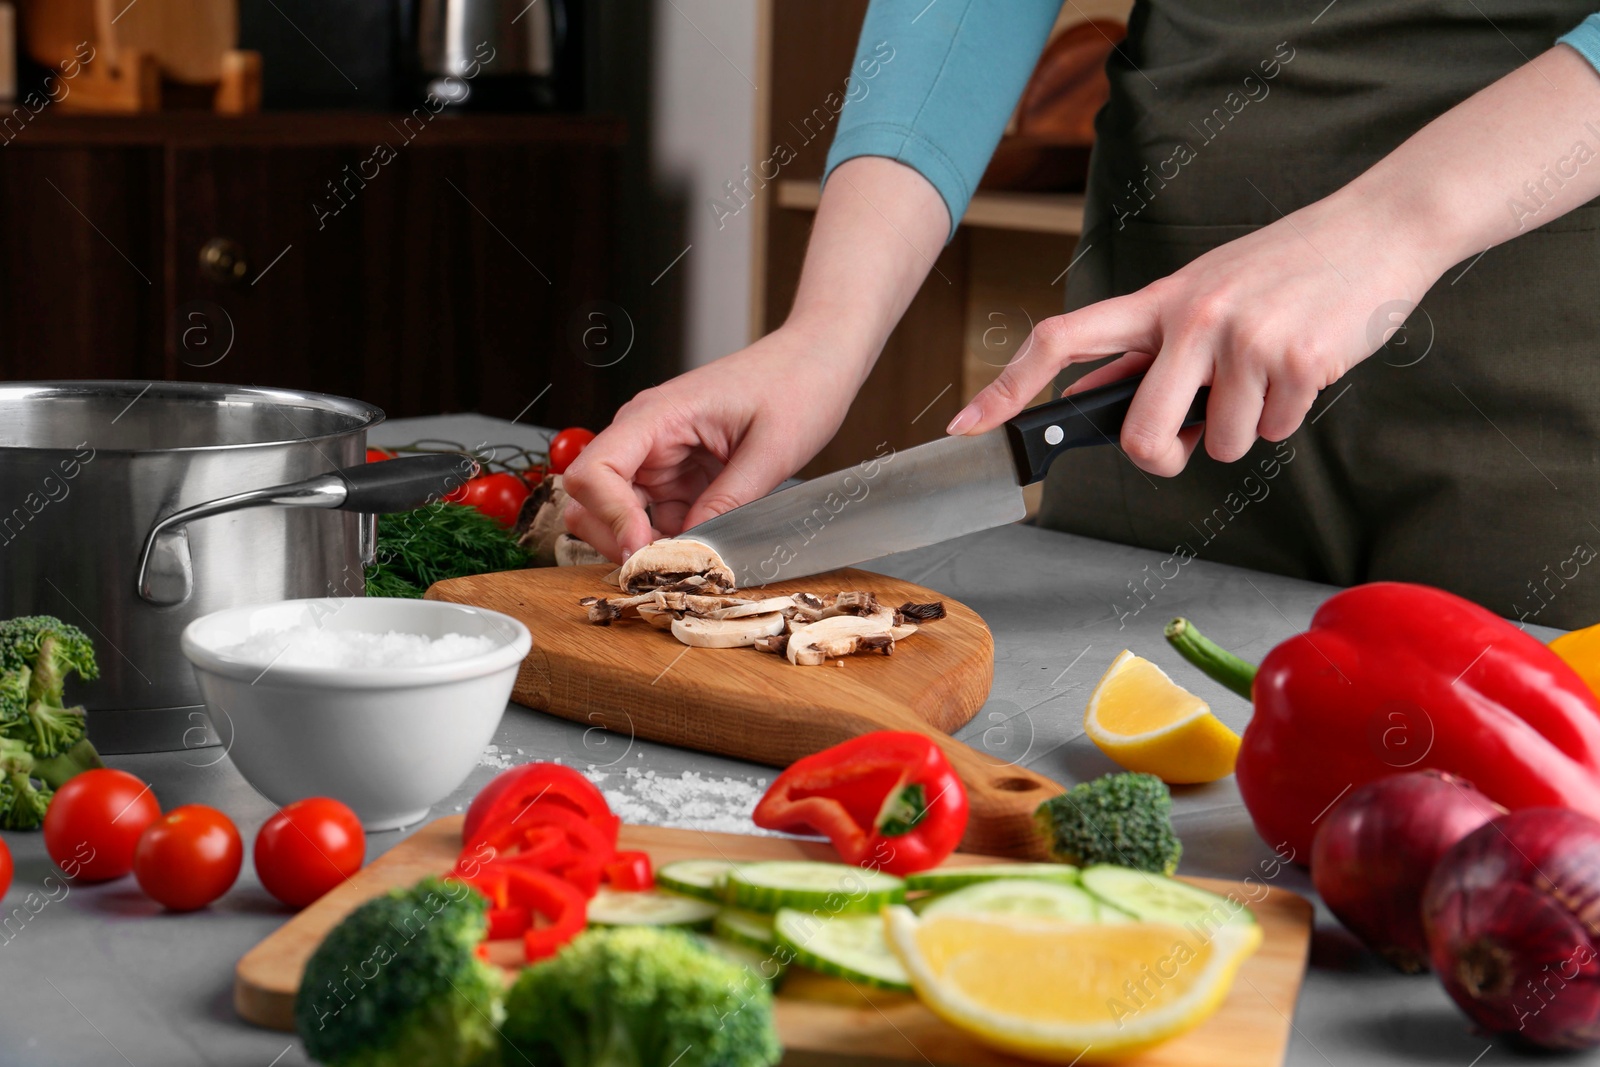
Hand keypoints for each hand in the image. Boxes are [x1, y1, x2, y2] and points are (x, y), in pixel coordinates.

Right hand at [562, 326, 860, 560]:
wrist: (816, 360)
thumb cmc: (796, 382)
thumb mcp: (773, 450)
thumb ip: (730, 500)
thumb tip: (696, 546)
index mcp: (657, 415)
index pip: (593, 470)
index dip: (610, 517)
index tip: (644, 550)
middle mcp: (646, 436)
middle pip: (591, 500)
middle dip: (619, 540)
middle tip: (665, 568)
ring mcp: (659, 458)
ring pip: (620, 516)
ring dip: (644, 545)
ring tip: (689, 562)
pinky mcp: (678, 477)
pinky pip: (655, 519)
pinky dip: (669, 542)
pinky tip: (703, 550)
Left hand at [947, 188, 1440, 474]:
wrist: (1380, 229)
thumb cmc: (1285, 269)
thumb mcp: (1202, 292)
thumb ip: (1148, 348)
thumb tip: (1091, 397)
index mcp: (1158, 301)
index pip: (1060, 340)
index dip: (1007, 388)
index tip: (969, 425)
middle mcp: (1192, 317)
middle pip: (1142, 435)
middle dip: (1163, 459)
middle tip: (1189, 440)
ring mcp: (1244, 340)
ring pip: (1220, 446)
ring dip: (1245, 428)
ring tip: (1269, 371)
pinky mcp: (1297, 361)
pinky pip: (1275, 433)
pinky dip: (1289, 415)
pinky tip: (1303, 366)